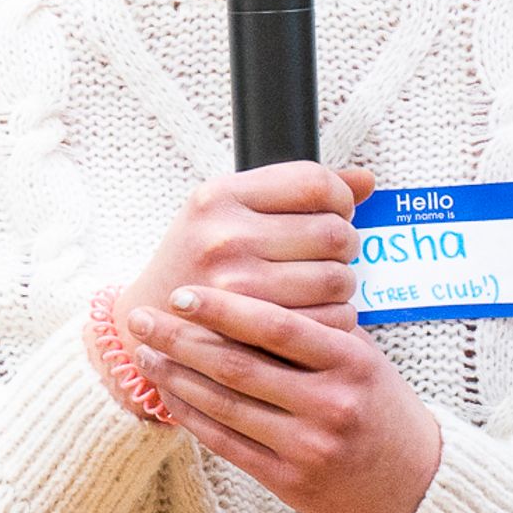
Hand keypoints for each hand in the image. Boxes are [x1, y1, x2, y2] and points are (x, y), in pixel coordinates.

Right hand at [120, 163, 377, 335]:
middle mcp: (224, 237)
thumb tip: (366, 181)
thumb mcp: (227, 212)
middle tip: (326, 255)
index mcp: (218, 197)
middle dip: (344, 246)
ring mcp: (234, 286)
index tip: (333, 213)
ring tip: (317, 284)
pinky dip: (335, 317)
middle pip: (335, 233)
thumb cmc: (196, 262)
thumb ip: (294, 192)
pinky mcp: (251, 331)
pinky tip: (313, 311)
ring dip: (341, 284)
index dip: (340, 198)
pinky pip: (329, 319)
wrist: (146, 322)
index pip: (315, 182)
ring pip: (338, 278)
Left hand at [130, 281, 443, 512]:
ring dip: (175, 376)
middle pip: (239, 365)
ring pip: (225, 405)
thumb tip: (250, 278)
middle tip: (141, 316)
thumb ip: (316, 325)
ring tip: (144, 351)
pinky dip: (190, 415)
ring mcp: (309, 445)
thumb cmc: (379, 405)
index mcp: (352, 362)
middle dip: (181, 338)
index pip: (278, 327)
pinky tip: (166, 393)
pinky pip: (225, 443)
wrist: (414, 483)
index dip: (224, 309)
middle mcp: (331, 403)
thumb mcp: (364, 358)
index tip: (182, 293)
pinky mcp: (289, 479)